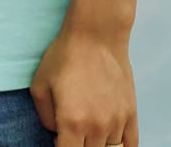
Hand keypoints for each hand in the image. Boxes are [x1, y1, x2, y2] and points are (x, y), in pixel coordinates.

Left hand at [30, 25, 137, 146]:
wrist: (96, 35)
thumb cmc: (64, 56)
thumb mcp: (39, 85)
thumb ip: (45, 118)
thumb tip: (56, 134)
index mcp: (72, 122)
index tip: (58, 139)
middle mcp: (97, 126)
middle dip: (77, 145)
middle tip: (71, 132)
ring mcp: (117, 122)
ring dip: (96, 145)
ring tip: (87, 131)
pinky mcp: (131, 114)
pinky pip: (130, 145)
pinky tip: (109, 141)